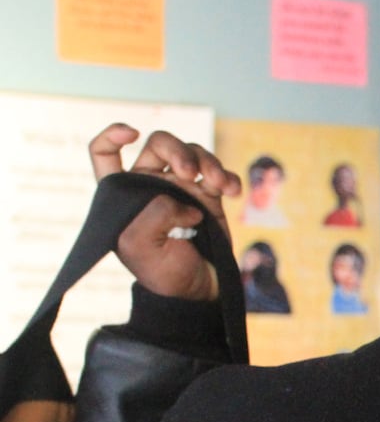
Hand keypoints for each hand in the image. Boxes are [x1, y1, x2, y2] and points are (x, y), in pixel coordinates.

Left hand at [89, 123, 241, 300]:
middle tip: (189, 171)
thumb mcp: (141, 245)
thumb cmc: (163, 272)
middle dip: (176, 149)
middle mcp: (150, 185)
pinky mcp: (209, 196)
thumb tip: (183, 200)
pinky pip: (221, 174)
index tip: (131, 132)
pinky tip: (233, 192)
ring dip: (209, 163)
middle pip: (158, 144)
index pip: (105, 153)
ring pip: (193, 154)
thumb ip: (153, 212)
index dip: (113, 136)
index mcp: (123, 193)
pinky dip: (229, 178)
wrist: (200, 288)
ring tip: (221, 186)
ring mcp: (181, 188)